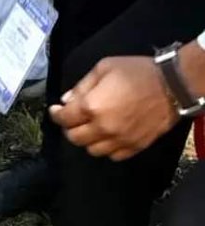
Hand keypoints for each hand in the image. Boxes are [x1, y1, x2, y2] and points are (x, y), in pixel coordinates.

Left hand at [49, 56, 178, 160]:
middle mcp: (103, 128)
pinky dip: (106, 148)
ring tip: (89, 127)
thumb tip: (66, 100)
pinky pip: (113, 156)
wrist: (170, 86)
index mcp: (92, 106)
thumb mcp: (103, 68)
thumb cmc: (135, 72)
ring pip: (93, 151)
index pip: (65, 118)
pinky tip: (107, 136)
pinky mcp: (135, 147)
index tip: (55, 109)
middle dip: (69, 128)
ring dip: (87, 140)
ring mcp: (120, 140)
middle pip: (75, 138)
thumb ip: (81, 86)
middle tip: (71, 118)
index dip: (56, 114)